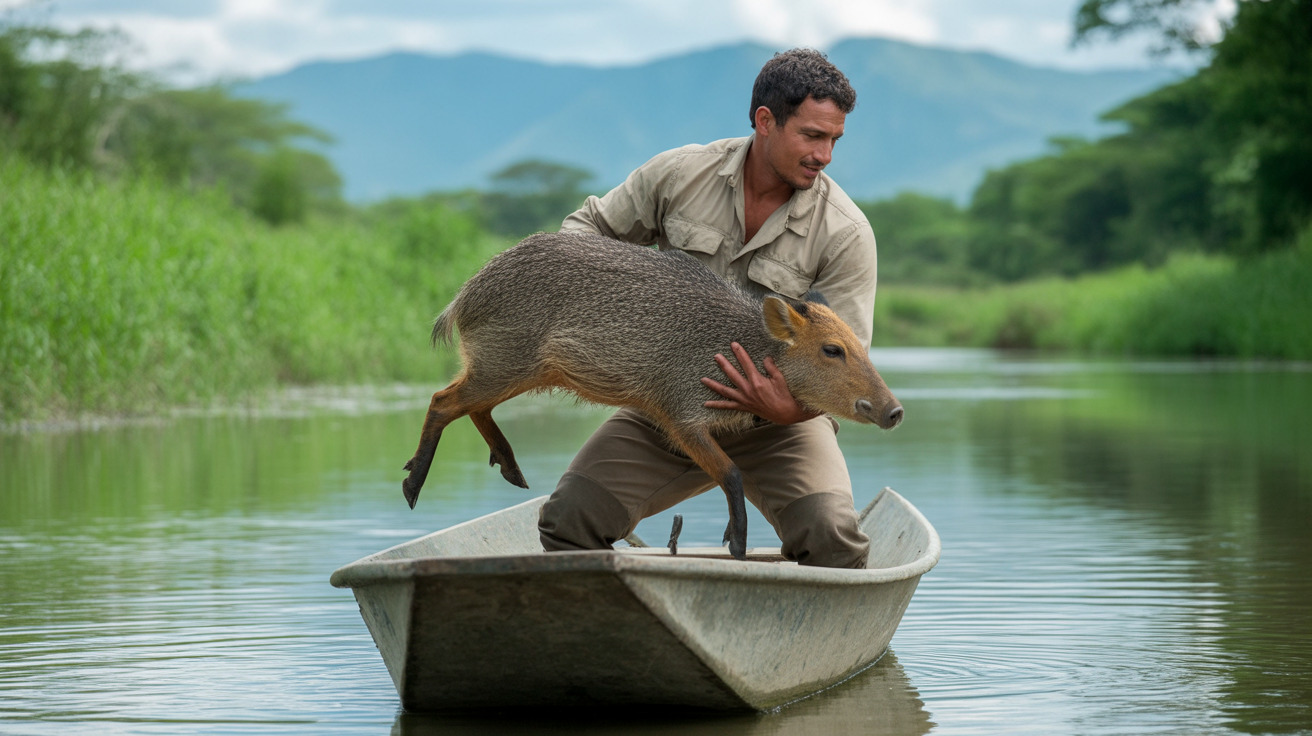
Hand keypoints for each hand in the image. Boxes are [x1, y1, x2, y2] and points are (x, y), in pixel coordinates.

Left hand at [701, 342, 821, 424]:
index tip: (733, 344)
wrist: (785, 413)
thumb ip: (771, 367)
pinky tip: (706, 403)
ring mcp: (744, 399)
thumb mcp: (780, 378)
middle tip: (716, 356)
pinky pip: (727, 406)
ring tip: (703, 379)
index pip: (746, 364)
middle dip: (723, 364)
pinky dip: (716, 405)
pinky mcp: (743, 407)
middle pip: (732, 374)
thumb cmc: (784, 395)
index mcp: (757, 381)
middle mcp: (748, 390)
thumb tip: (765, 358)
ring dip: (713, 385)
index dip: (739, 353)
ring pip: (725, 391)